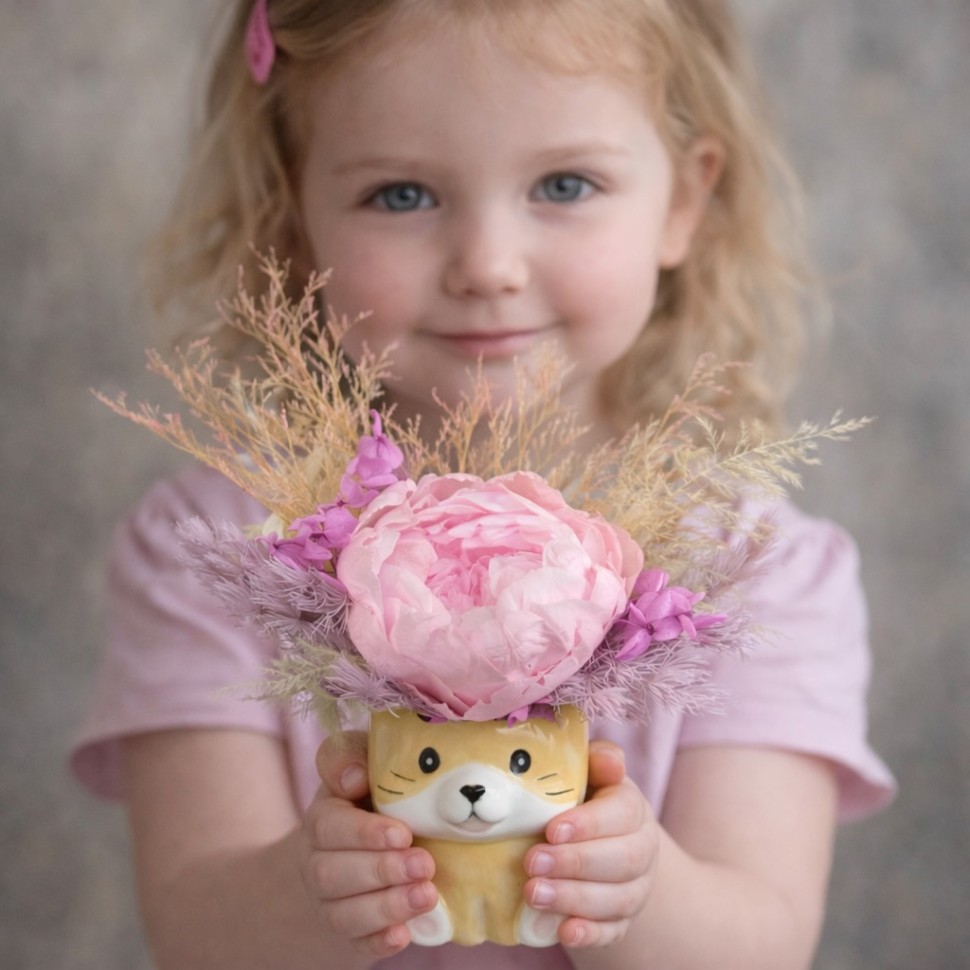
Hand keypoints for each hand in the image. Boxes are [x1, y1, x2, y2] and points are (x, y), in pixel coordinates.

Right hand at [299, 731, 437, 959]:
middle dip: (381, 871)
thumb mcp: (364, 764)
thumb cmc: (376, 796)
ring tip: (427, 895)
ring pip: (342, 914)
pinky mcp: (350, 934)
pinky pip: (356, 945)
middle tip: (424, 864)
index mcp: (323, 817)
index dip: (364, 833)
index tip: (403, 833)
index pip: (328, 826)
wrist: (367, 847)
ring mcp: (330, 901)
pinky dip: (379, 942)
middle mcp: (318, 861)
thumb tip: (354, 777)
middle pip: (332, 874)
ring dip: (387, 906)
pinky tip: (404, 935)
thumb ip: (352, 755)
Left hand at [522, 739, 657, 947]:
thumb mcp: (589, 774)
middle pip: (624, 860)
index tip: (552, 830)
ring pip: (618, 898)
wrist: (599, 843)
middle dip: (575, 863)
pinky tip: (563, 932)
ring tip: (533, 894)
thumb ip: (598, 761)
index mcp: (632, 808)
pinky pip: (613, 932)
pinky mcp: (621, 920)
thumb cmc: (582, 800)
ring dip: (574, 898)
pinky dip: (590, 934)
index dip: (589, 824)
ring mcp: (635, 888)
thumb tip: (610, 762)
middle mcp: (642, 849)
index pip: (622, 814)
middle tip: (532, 863)